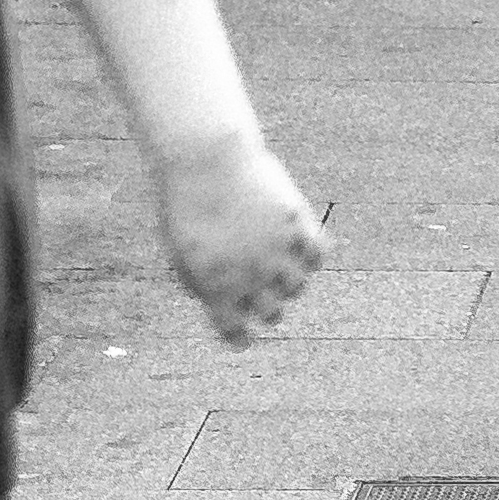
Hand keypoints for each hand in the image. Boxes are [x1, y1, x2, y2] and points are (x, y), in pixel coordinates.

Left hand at [144, 125, 329, 344]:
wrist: (204, 160)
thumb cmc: (186, 204)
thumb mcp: (182, 251)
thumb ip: (201, 283)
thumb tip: (222, 302)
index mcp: (216, 289)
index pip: (235, 332)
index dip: (240, 338)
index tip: (244, 338)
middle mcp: (250, 276)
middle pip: (272, 313)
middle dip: (268, 310)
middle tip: (265, 300)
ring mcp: (276, 251)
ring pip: (297, 286)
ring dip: (288, 282)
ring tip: (280, 267)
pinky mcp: (296, 223)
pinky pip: (316, 254)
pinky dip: (311, 256)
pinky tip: (300, 246)